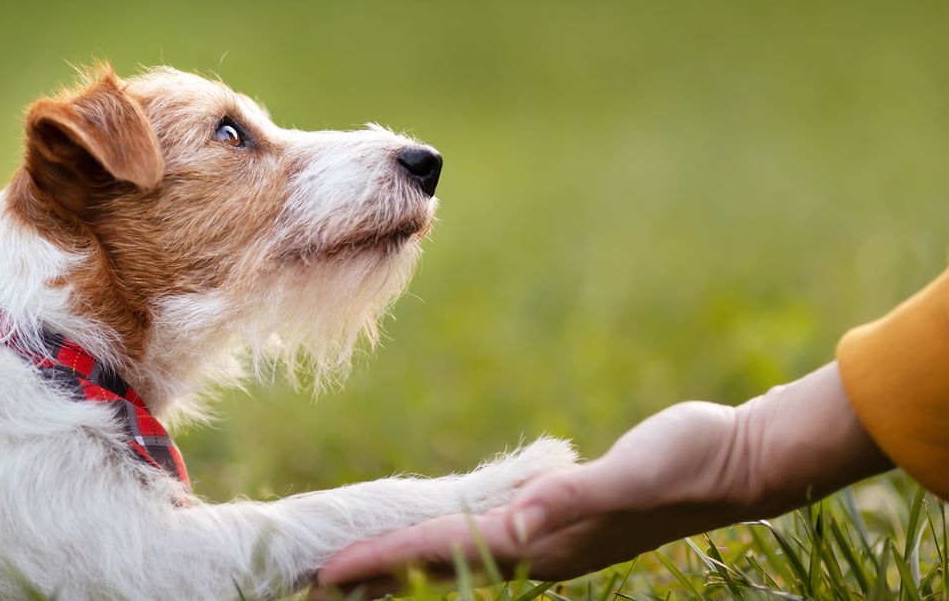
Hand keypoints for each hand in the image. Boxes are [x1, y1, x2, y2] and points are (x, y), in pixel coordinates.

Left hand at [316, 363, 891, 593]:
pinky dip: (444, 544)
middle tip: (312, 590)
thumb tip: (517, 524)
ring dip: (405, 568)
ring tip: (353, 573)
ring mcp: (550, 541)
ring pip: (457, 561)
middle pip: (440, 571)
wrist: (737, 462)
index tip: (326, 575)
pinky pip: (484, 541)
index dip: (384, 563)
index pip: (444, 553)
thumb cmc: (688, 462)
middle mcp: (539, 550)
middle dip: (377, 581)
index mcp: (542, 540)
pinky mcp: (561, 523)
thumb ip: (571, 499)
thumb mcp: (630, 475)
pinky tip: (433, 538)